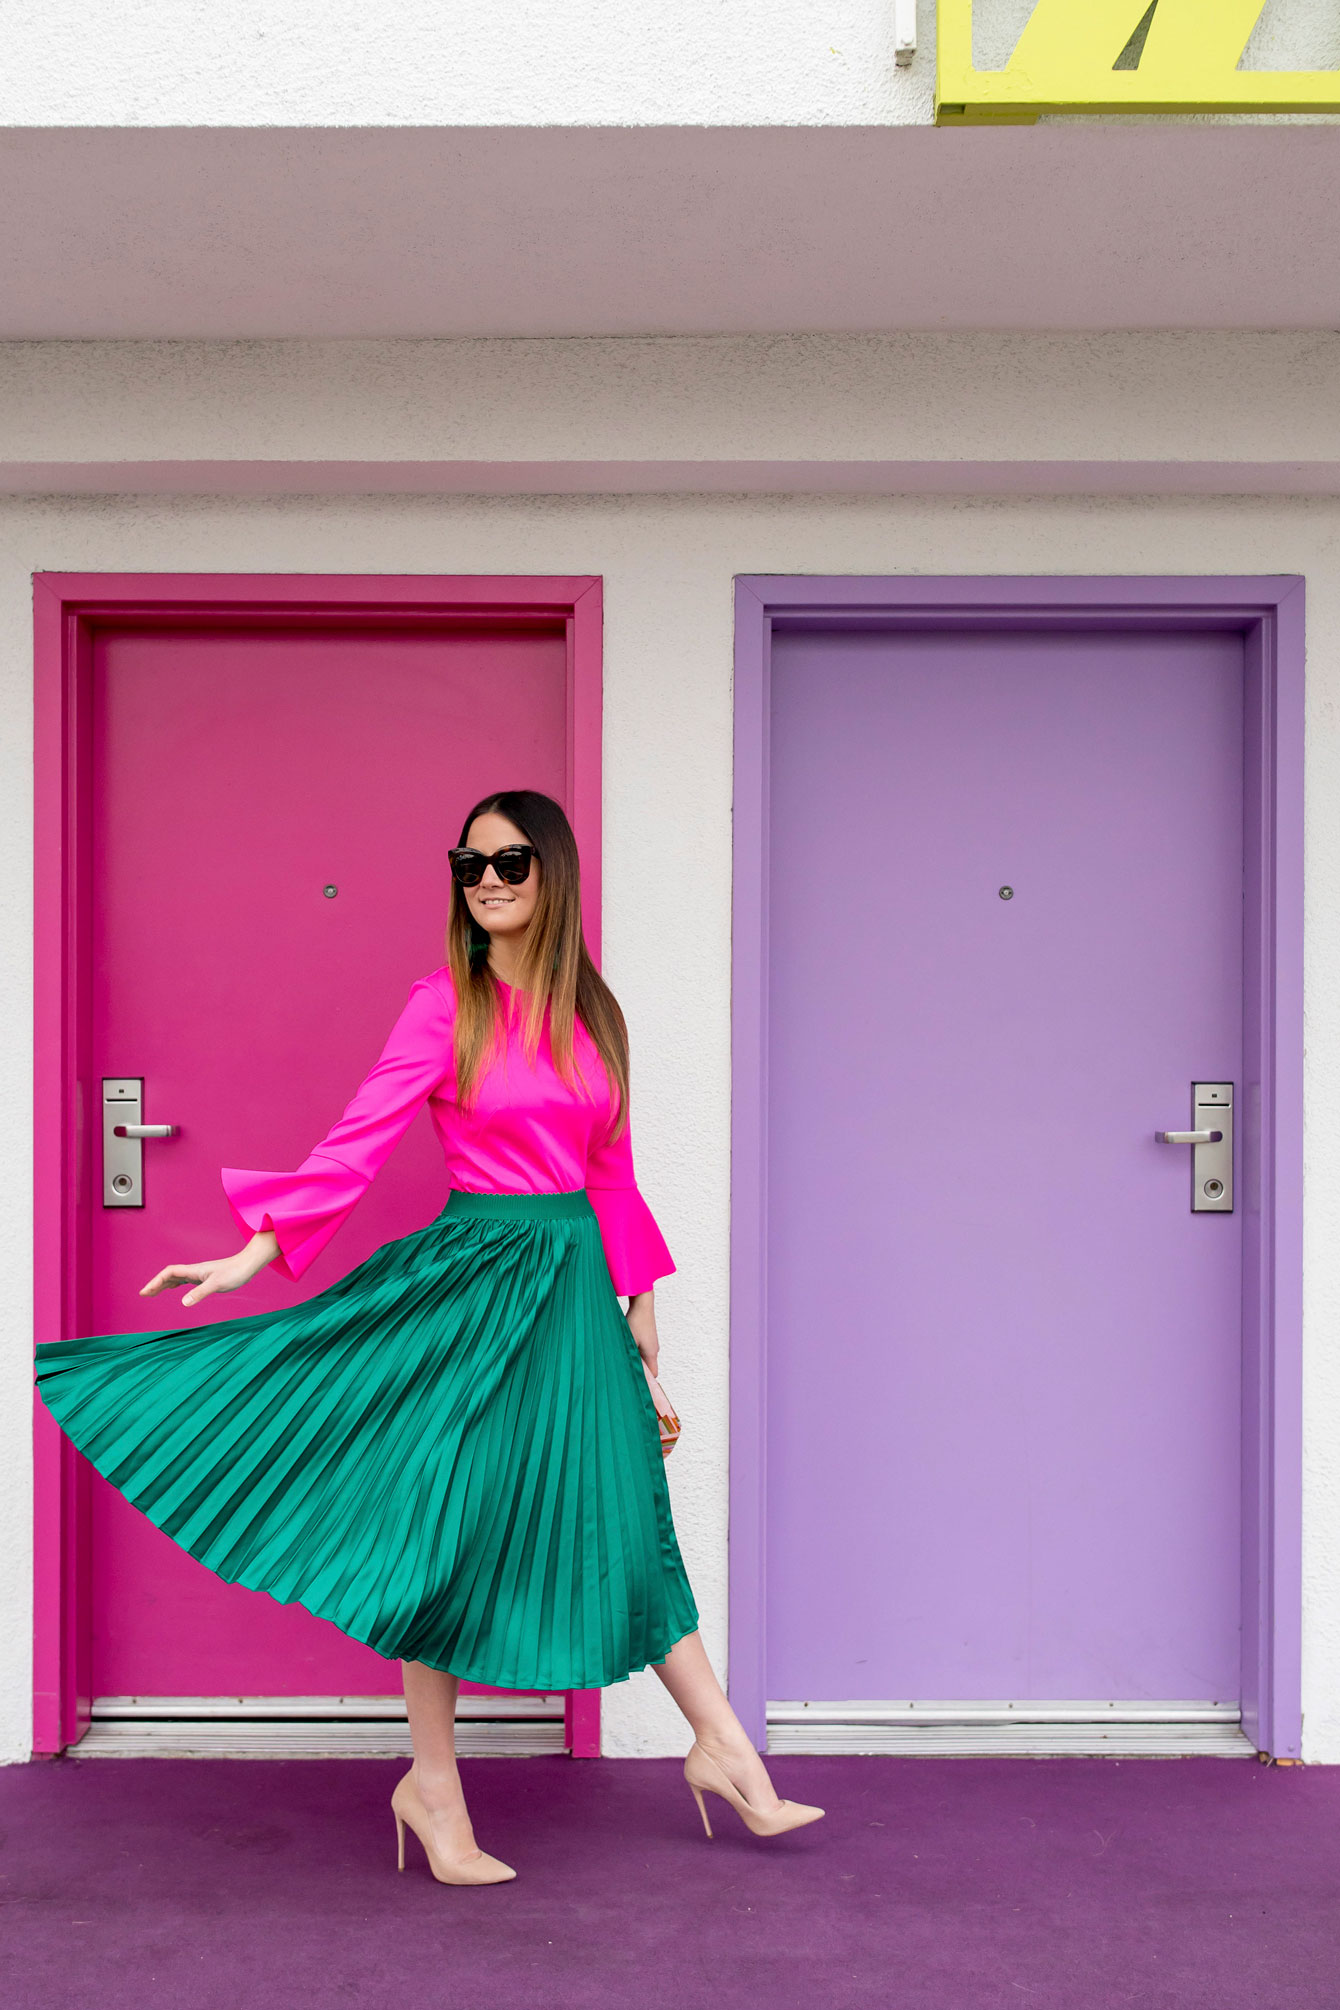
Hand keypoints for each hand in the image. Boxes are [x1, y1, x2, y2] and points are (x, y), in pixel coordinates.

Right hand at [140, 1230, 279, 1307]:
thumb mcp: (217, 1284)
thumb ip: (200, 1293)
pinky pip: (184, 1280)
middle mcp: (194, 1271)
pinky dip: (175, 1284)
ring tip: (152, 1293)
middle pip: (169, 1275)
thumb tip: (184, 1303)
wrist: (248, 1265)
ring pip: (176, 1277)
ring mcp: (199, 1274)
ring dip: (163, 1284)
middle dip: (155, 1284)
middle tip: (143, 1294)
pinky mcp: (205, 1277)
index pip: (169, 1273)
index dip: (155, 1281)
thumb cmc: (235, 1272)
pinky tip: (174, 1289)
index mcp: (194, 1271)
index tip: (145, 1292)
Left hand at [625, 1290, 658, 1378]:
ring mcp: (651, 1343)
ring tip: (623, 1358)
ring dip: (636, 1360)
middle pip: (649, 1367)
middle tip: (625, 1372)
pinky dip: (635, 1351)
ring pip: (644, 1358)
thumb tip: (622, 1371)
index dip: (646, 1382)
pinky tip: (626, 1347)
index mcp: (651, 1354)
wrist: (642, 1302)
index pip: (653, 1375)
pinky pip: (643, 1349)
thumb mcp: (629, 1341)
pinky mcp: (648, 1336)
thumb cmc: (636, 1321)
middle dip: (639, 1371)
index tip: (634, 1384)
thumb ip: (628, 1358)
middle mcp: (654, 1349)